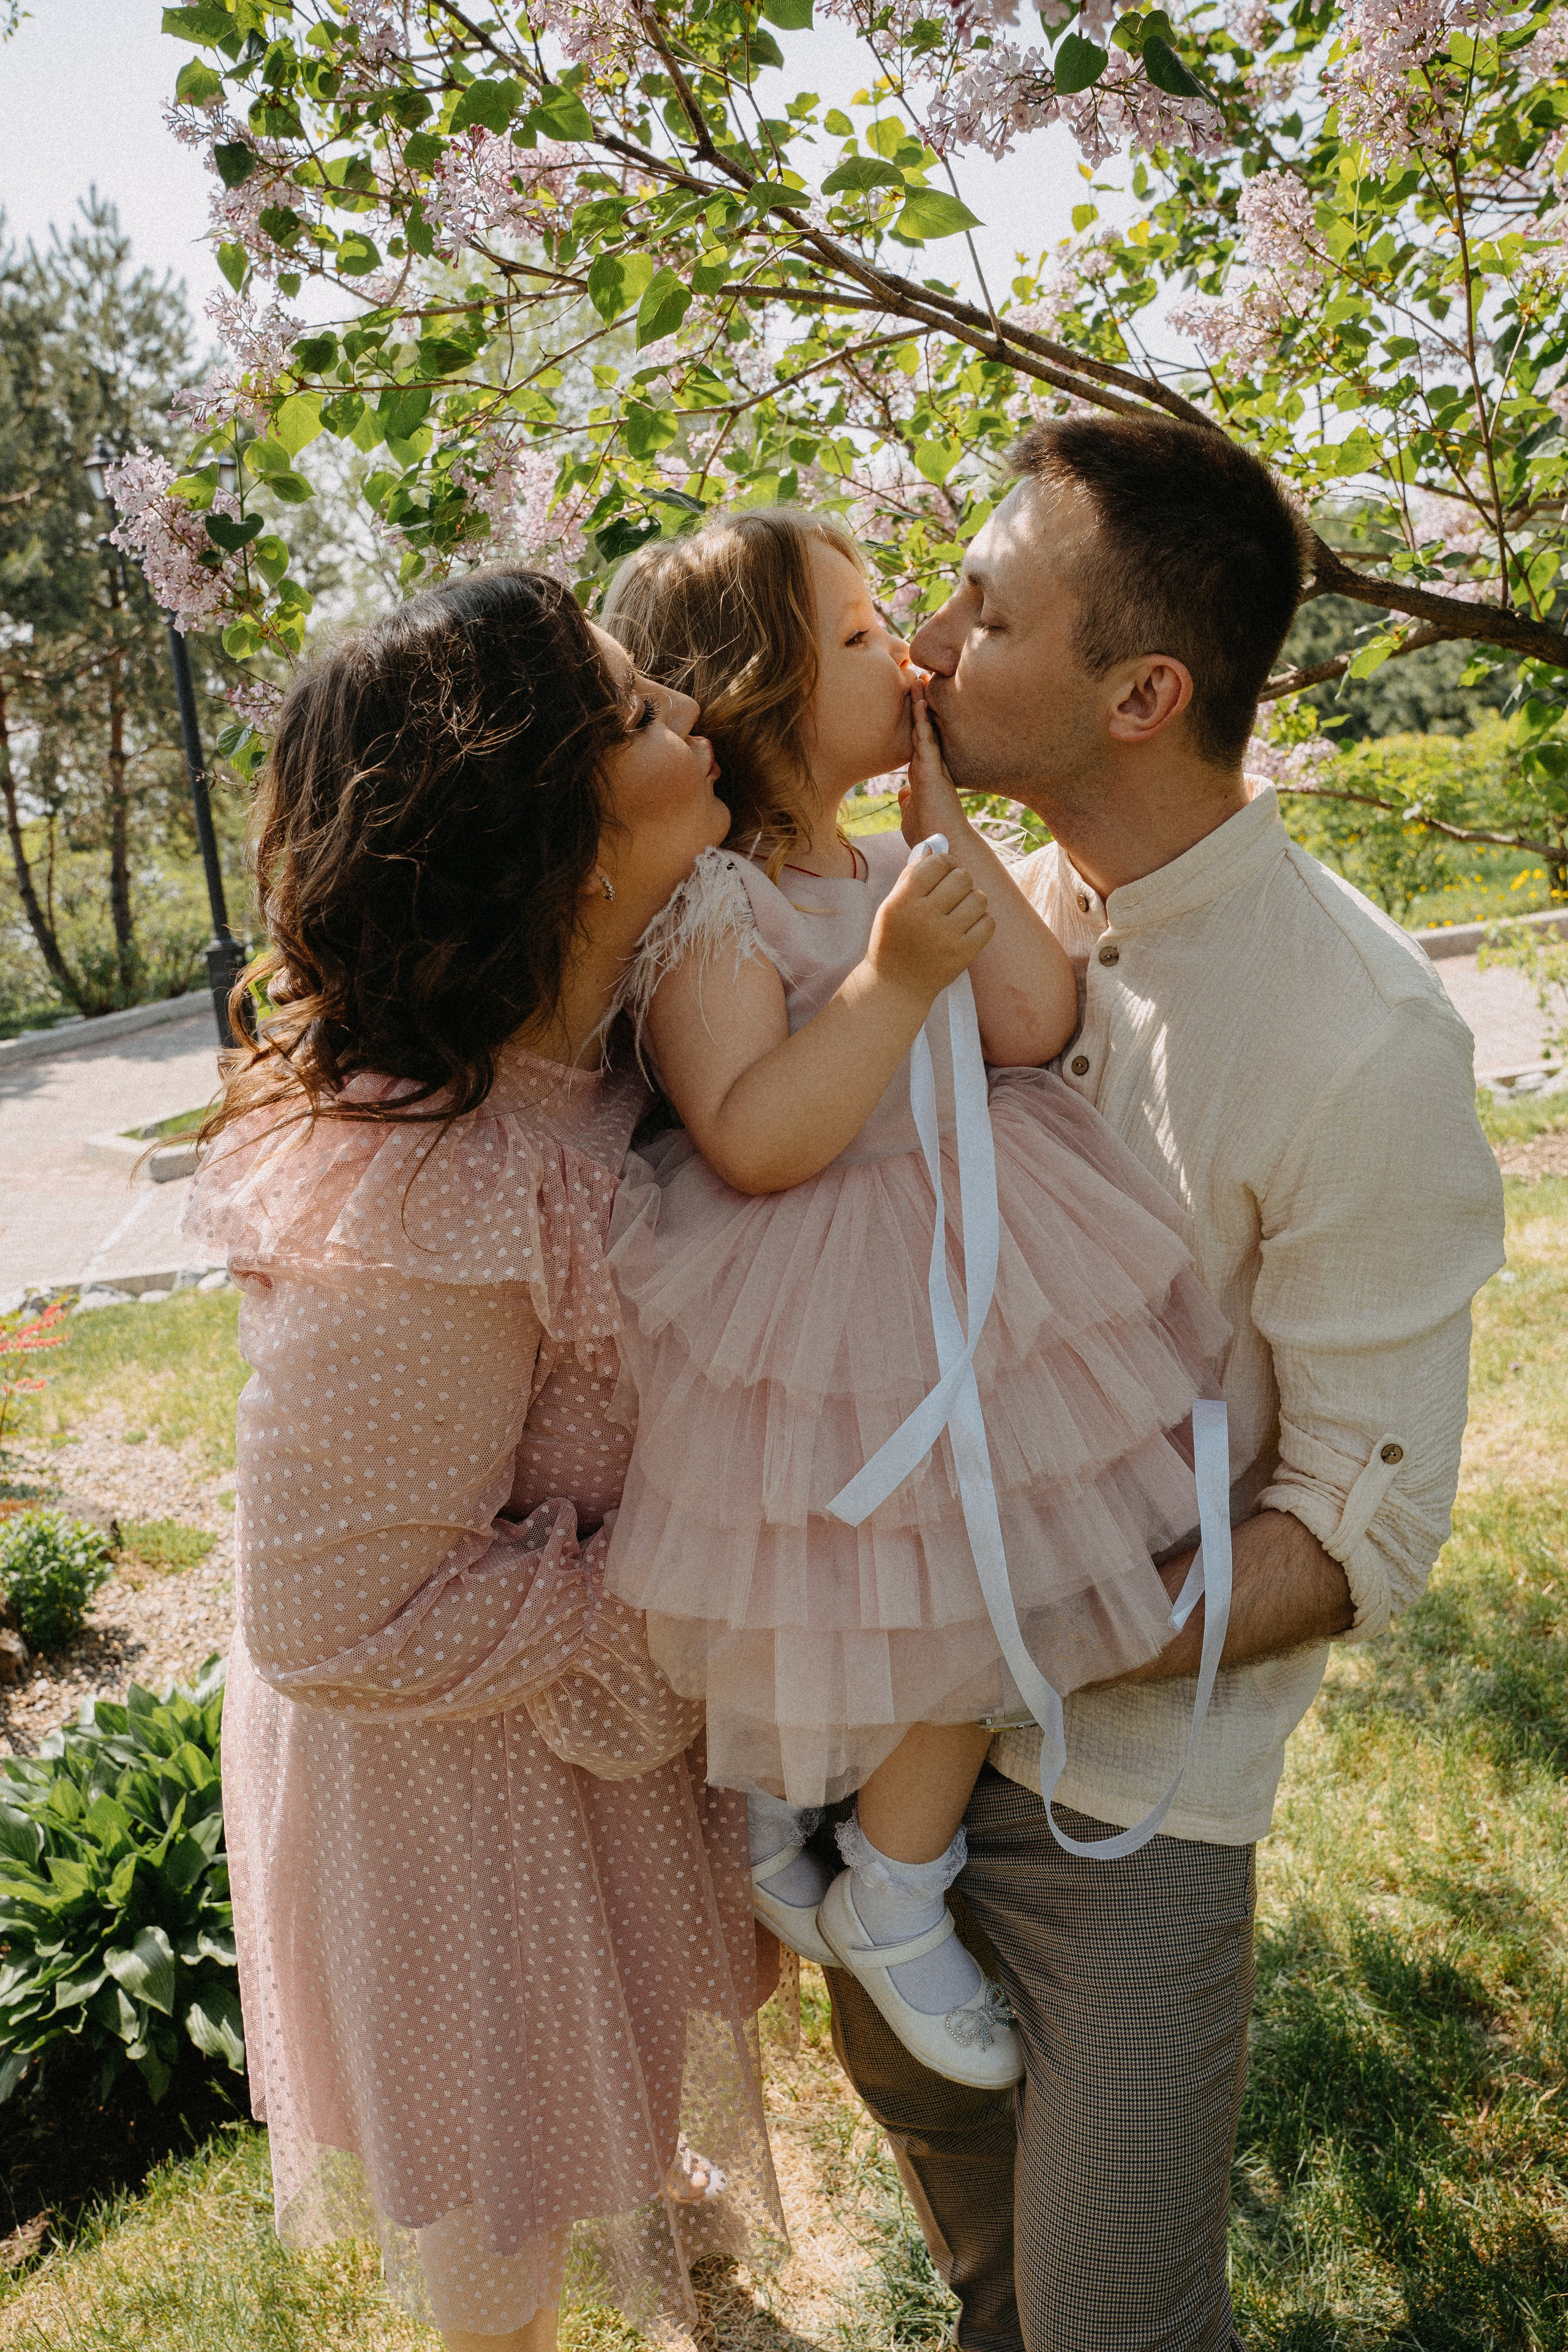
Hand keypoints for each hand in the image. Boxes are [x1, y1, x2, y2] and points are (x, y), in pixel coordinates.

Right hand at [865, 850, 994, 1004]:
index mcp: (903, 901)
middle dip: (960, 880)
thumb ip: (912, 873)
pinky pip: (988, 923)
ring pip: (979, 898)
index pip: (937, 863)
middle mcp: (924, 916)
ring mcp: (945, 937)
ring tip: (961, 910)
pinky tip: (969, 926)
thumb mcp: (891, 905)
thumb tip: (935, 845)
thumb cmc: (893, 940)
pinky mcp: (963, 954)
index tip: (943, 871)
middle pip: (962, 877)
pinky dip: (982, 921)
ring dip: (973, 900)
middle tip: (953, 892)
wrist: (896, 986)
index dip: (945, 862)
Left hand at [899, 682, 966, 850]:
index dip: (914, 723)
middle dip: (919, 705)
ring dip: (920, 704)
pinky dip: (921, 719)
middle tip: (917, 679)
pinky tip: (918, 699)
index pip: (917, 743)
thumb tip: (904, 794)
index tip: (911, 704)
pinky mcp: (933, 770)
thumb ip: (908, 803)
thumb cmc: (928, 836)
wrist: (943, 846)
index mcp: (923, 776)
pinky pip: (925, 738)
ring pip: (924, 728)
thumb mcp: (911, 815)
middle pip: (922, 729)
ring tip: (917, 679)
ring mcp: (932, 767)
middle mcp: (929, 767)